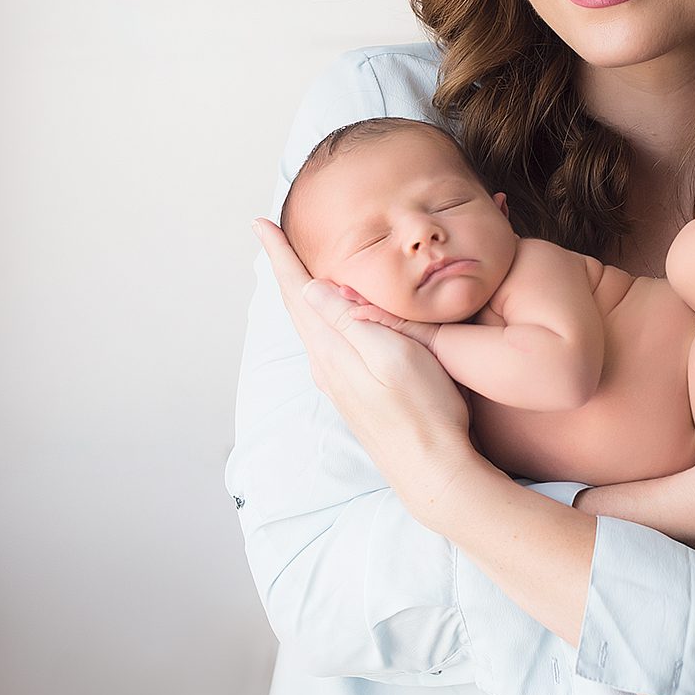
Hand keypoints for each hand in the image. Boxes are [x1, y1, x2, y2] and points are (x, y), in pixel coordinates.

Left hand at [251, 219, 479, 524]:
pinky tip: (328, 314)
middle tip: (272, 235)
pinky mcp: (355, 392)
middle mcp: (327, 364)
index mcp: (332, 349)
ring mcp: (339, 381)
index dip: (280, 255)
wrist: (433, 470)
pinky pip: (327, 340)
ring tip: (294, 265)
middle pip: (298, 304)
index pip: (297, 290)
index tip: (261, 224)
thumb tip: (310, 288)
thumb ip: (348, 320)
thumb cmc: (423, 410)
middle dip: (285, 267)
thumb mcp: (390, 354)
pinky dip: (320, 314)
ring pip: (311, 323)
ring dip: (300, 291)